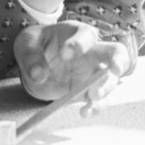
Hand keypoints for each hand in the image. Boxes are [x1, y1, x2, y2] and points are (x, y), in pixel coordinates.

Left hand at [14, 21, 129, 112]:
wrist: (36, 62)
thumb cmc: (35, 45)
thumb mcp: (26, 44)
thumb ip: (31, 57)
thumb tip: (38, 75)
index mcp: (77, 33)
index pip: (86, 35)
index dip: (78, 44)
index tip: (64, 54)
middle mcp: (92, 52)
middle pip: (116, 53)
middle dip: (118, 61)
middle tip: (113, 70)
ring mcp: (93, 73)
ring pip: (111, 80)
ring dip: (106, 89)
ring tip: (92, 98)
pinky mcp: (88, 91)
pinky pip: (99, 100)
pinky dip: (95, 107)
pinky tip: (85, 111)